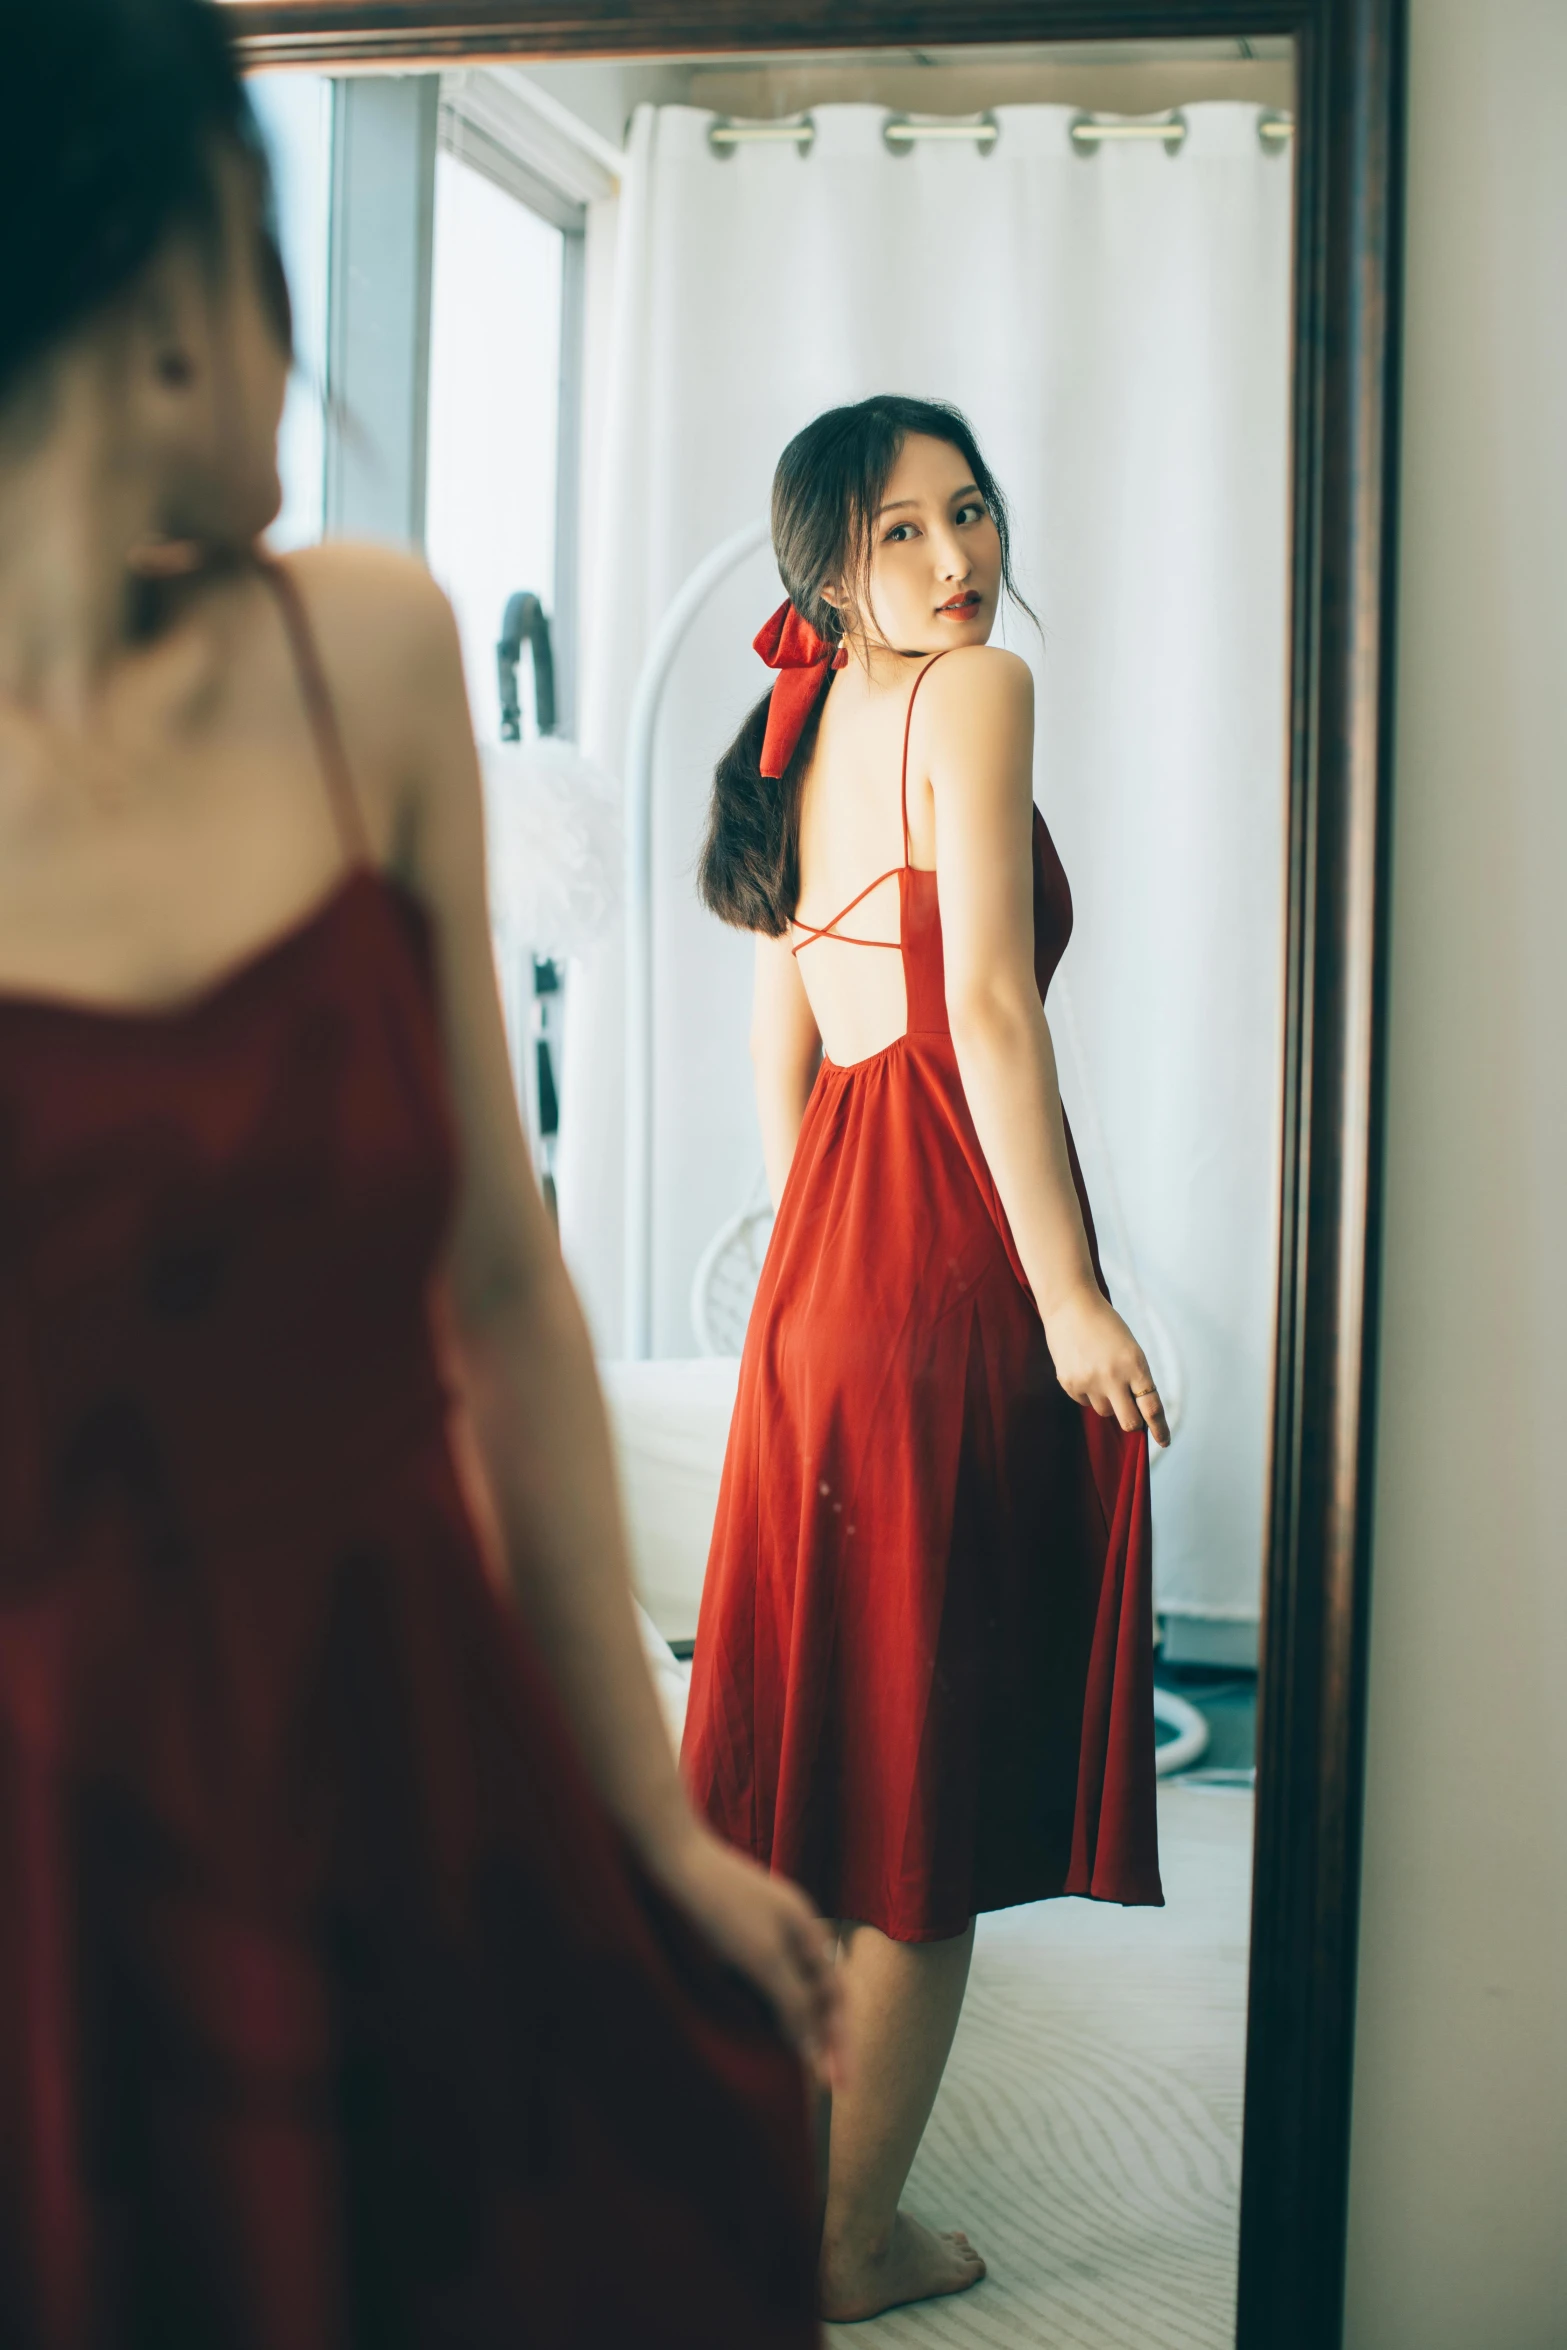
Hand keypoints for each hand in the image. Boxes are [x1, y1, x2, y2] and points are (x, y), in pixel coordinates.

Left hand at [644, 1818, 843, 2085]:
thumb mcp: (763, 1959)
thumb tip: (814, 2049)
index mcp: (806, 1930)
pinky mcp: (729, 1938)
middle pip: (816, 1994)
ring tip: (788, 2069)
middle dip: (821, 2038)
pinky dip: (762, 2011)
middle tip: (818, 2086)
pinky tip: (750, 2031)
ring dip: (790, 2026)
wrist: (669, 1858)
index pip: (835, 1996)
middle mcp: (789, 1930)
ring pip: (786, 1990)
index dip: (839, 2041)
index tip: (838, 2087)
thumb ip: (793, 2003)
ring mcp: (759, 1932)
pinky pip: (757, 1983)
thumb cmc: (720, 1906)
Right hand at [1043, 1281, 1170, 1446]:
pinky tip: (1084, 1368)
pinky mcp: (1069, 1384)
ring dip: (1108, 1401)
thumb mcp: (1130, 1349)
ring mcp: (1089, 1382)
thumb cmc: (1107, 1327)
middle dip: (1133, 1422)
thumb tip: (1136, 1414)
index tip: (1164, 1441)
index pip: (1152, 1407)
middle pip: (1128, 1421)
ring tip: (1101, 1373)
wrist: (1071, 1306)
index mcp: (1135, 1365)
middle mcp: (1113, 1377)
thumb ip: (1136, 1379)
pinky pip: (1085, 1402)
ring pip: (1106, 1412)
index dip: (1159, 1428)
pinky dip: (1088, 1392)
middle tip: (1132, 1415)